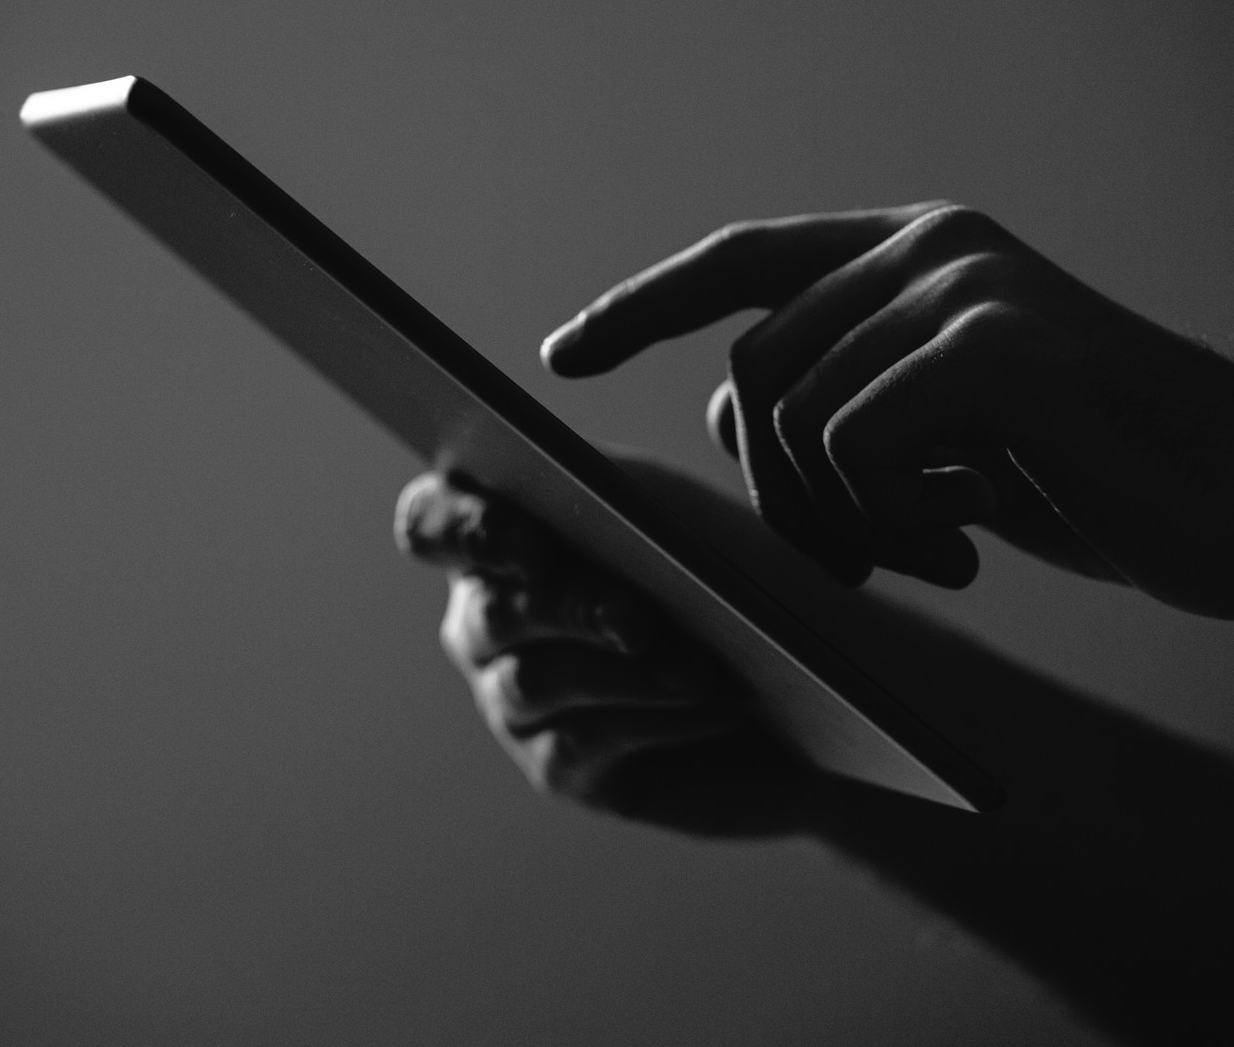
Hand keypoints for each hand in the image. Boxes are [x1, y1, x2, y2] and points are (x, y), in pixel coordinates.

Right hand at [394, 472, 819, 835]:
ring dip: (625, 672)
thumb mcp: (684, 513)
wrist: (802, 682)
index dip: (463, 530)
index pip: (431, 524)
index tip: (531, 543)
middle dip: (569, 608)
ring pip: (536, 682)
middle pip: (487, 612)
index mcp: (499, 534)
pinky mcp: (560, 769)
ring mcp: (513, 701)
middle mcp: (486, 620)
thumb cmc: (730, 576)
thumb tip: (655, 465)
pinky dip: (657, 719)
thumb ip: (633, 491)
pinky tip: (718, 704)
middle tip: (640, 618)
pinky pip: (582, 743)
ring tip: (701, 670)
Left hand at [540, 203, 1233, 623]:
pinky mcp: (993, 343)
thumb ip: (835, 409)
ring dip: (834, 520)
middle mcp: (929, 247)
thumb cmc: (1088, 476)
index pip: (740, 261)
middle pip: (749, 368)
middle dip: (771, 492)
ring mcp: (962, 285)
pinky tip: (965, 548)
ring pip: (792, 415)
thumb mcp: (933, 442)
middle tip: (849, 563)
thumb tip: (724, 413)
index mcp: (911, 253)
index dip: (642, 304)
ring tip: (925, 555)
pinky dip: (884, 521)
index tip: (563, 356)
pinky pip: (851, 443)